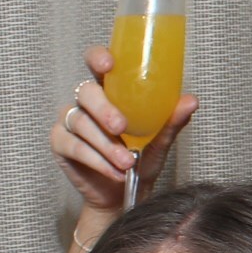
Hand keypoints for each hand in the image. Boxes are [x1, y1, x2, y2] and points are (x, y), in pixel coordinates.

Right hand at [50, 44, 197, 222]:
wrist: (125, 194)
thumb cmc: (142, 159)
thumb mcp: (160, 140)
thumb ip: (172, 120)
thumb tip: (191, 101)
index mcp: (110, 89)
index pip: (97, 62)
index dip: (98, 57)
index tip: (109, 64)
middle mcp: (86, 101)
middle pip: (86, 92)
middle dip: (104, 109)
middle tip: (122, 127)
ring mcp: (70, 120)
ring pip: (80, 122)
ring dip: (106, 144)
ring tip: (128, 162)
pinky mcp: (60, 143)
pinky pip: (73, 146)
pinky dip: (96, 160)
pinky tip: (115, 171)